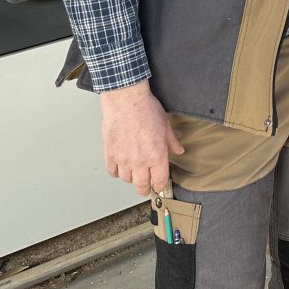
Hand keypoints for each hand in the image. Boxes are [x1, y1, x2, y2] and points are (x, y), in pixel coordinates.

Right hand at [100, 80, 183, 195]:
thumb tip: (179, 151)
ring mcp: (123, 160)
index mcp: (157, 156)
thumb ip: (172, 142)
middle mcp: (140, 162)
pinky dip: (116, 172)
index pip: (159, 181)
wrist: (126, 100)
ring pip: (126, 180)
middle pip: (141, 186)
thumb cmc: (146, 109)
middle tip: (146, 187)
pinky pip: (112, 172)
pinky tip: (120, 166)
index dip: (159, 186)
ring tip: (134, 171)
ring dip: (131, 177)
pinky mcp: (110, 155)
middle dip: (145, 188)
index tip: (159, 186)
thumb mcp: (166, 125)